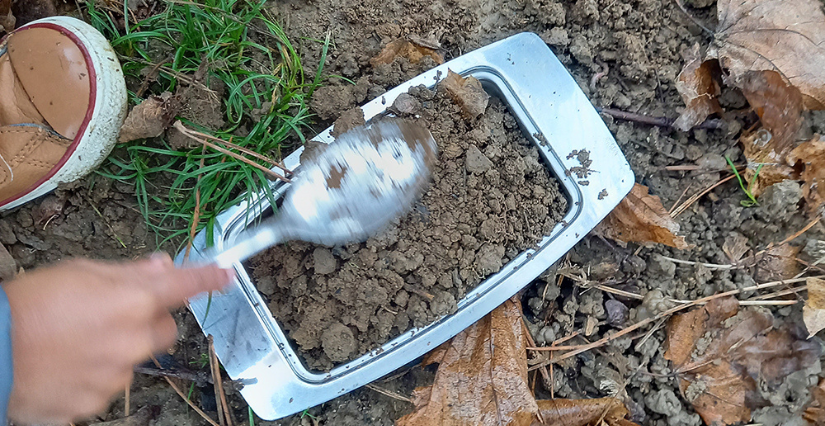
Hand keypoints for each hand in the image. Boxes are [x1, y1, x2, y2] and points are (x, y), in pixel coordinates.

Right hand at [3, 254, 232, 423]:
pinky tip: (65, 365)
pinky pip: (107, 386)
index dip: (208, 278)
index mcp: (133, 302)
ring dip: (117, 351)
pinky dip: (93, 376)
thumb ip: (129, 272)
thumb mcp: (80, 272)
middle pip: (165, 331)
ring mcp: (116, 377)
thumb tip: (163, 266)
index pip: (184, 286)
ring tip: (74, 342)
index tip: (226, 275)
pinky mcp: (95, 404)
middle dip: (149, 322)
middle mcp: (133, 342)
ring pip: (134, 360)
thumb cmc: (30, 304)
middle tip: (113, 315)